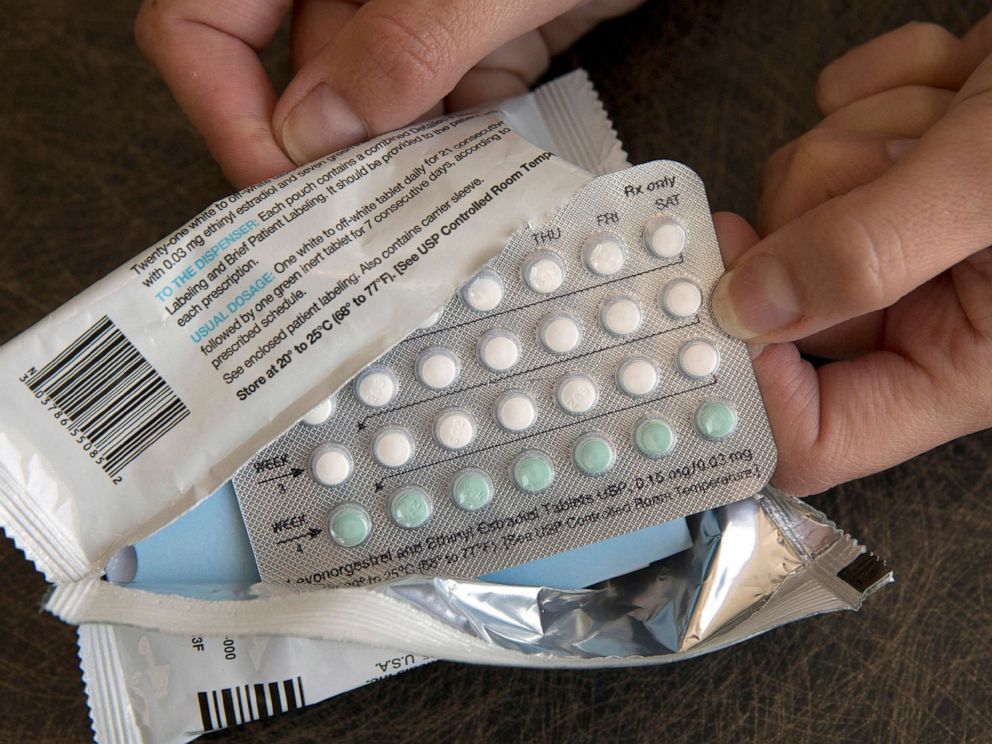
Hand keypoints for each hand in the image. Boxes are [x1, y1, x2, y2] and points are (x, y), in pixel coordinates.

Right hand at [135, 0, 641, 186]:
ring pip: (374, 112)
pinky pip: (445, 109)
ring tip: (428, 230)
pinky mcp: (476, 37)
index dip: (224, 109)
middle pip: (296, 84)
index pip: (203, 21)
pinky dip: (460, 153)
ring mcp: (414, 10)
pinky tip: (478, 190)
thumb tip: (314, 133)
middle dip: (328, 166)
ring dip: (401, 172)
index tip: (280, 187)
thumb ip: (404, 43)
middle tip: (361, 241)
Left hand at [711, 15, 991, 494]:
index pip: (817, 436)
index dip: (754, 385)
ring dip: (865, 135)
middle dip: (827, 206)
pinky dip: (880, 86)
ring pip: (794, 198)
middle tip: (900, 163)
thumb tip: (747, 308)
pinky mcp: (893, 168)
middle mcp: (925, 309)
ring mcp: (902, 237)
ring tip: (960, 116)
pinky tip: (954, 86)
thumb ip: (865, 254)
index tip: (719, 303)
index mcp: (957, 360)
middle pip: (785, 295)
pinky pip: (823, 126)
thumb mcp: (991, 191)